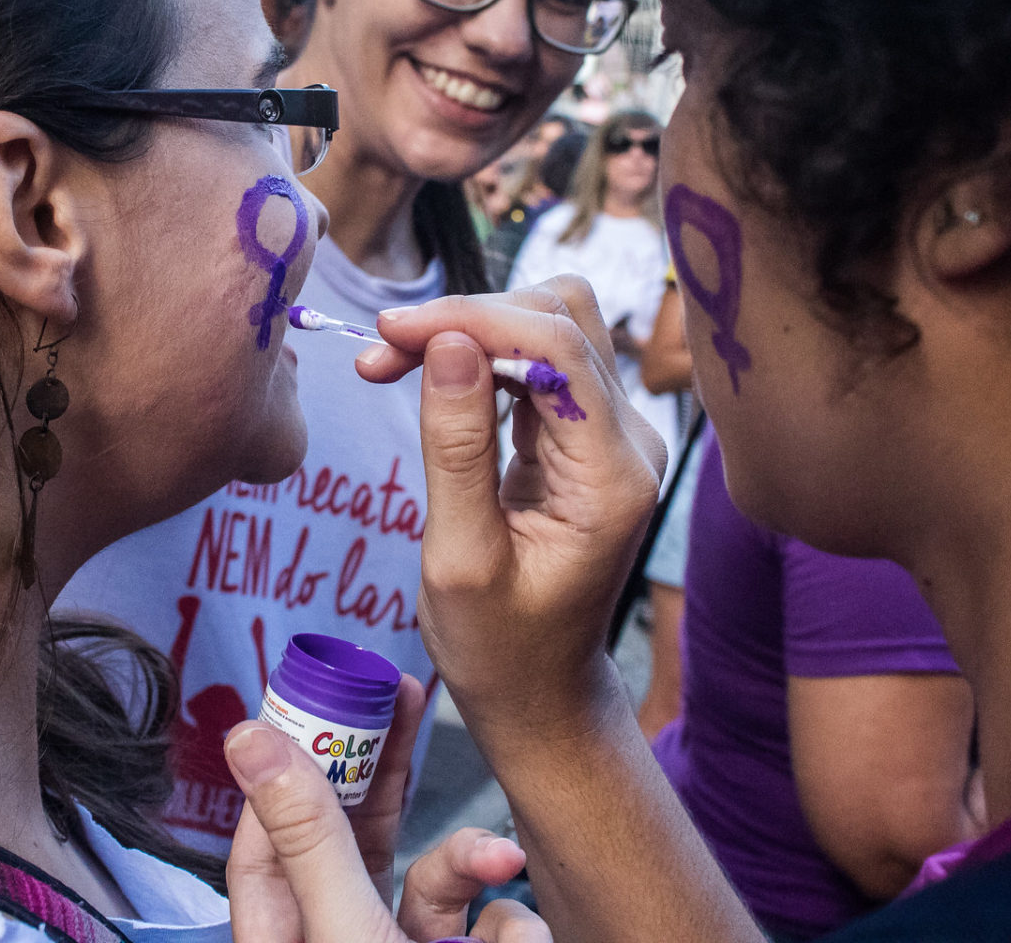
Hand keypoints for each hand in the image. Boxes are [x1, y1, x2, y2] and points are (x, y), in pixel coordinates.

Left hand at [224, 695, 548, 942]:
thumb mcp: (347, 926)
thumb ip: (310, 835)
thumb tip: (249, 740)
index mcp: (290, 941)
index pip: (264, 844)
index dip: (286, 771)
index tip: (314, 701)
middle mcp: (342, 941)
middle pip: (354, 839)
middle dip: (384, 770)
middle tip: (404, 692)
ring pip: (436, 877)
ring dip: (475, 858)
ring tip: (503, 860)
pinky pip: (490, 922)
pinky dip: (512, 929)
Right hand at [359, 277, 667, 738]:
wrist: (538, 693)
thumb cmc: (498, 646)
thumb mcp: (460, 557)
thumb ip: (457, 446)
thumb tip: (447, 342)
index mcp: (613, 477)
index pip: (557, 350)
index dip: (472, 320)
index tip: (390, 332)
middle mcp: (629, 442)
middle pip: (562, 319)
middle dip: (468, 318)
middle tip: (382, 351)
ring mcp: (612, 434)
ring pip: (549, 328)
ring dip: (468, 329)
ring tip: (391, 361)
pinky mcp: (585, 434)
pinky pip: (535, 362)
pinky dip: (476, 355)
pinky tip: (421, 375)